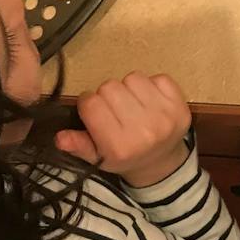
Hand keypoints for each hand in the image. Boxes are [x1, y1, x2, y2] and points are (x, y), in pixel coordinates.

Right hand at [56, 72, 191, 186]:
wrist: (161, 162)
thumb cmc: (125, 157)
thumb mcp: (97, 157)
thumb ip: (78, 146)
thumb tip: (59, 137)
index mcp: (119, 146)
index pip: (91, 104)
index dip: (88, 104)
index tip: (94, 112)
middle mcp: (143, 131)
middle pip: (110, 87)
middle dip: (107, 96)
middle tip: (114, 110)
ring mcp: (165, 116)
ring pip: (132, 78)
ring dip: (128, 88)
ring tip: (131, 104)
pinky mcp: (180, 105)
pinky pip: (158, 77)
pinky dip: (151, 85)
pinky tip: (149, 101)